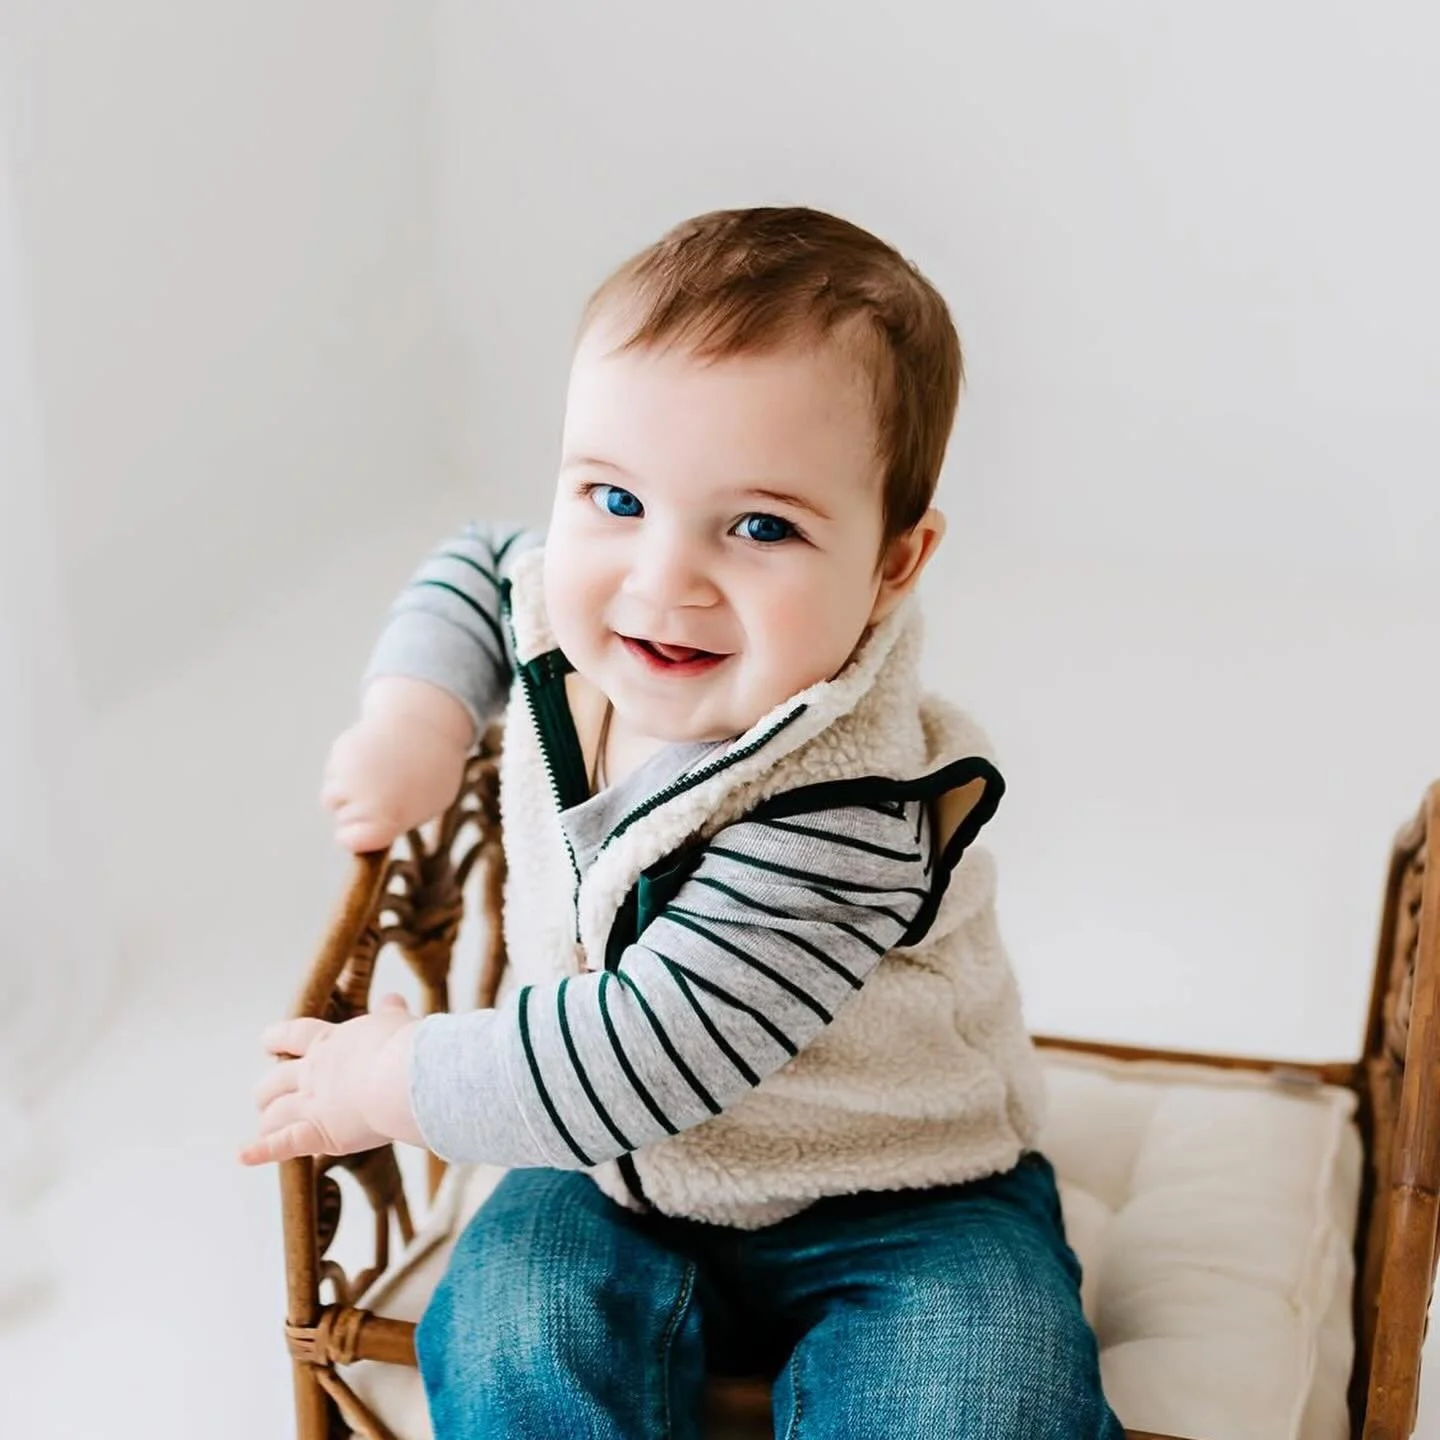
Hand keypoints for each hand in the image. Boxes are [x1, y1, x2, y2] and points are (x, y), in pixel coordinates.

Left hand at [240, 994, 423, 1165]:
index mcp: (330, 1042)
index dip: (277, 1038)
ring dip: (268, 1118)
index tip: (267, 1042)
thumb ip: (390, 1013)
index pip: (294, 1036)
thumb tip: (392, 999)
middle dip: (269, 1088)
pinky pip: (283, 1145)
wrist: (404, 1078)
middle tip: (268, 1094)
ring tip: (266, 1124)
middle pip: (276, 1079)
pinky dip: (261, 1151)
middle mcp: (314, 1072)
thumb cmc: (406, 1048)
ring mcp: (312, 1104)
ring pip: (275, 1112)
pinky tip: (244, 1155)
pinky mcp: (318, 1134)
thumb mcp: (397, 1023)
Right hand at [321, 678, 473, 852]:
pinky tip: (371, 759)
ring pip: (331, 796)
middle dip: (356, 812)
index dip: (358, 835)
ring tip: (376, 777)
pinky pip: (333, 772)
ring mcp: (347, 773)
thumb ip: (396, 823)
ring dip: (346, 792)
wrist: (427, 722)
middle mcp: (362, 798)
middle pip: (341, 818)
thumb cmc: (434, 770)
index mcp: (386, 818)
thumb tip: (366, 837)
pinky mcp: (339, 752)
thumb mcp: (429, 804)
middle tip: (385, 793)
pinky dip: (346, 769)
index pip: (348, 840)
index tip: (372, 825)